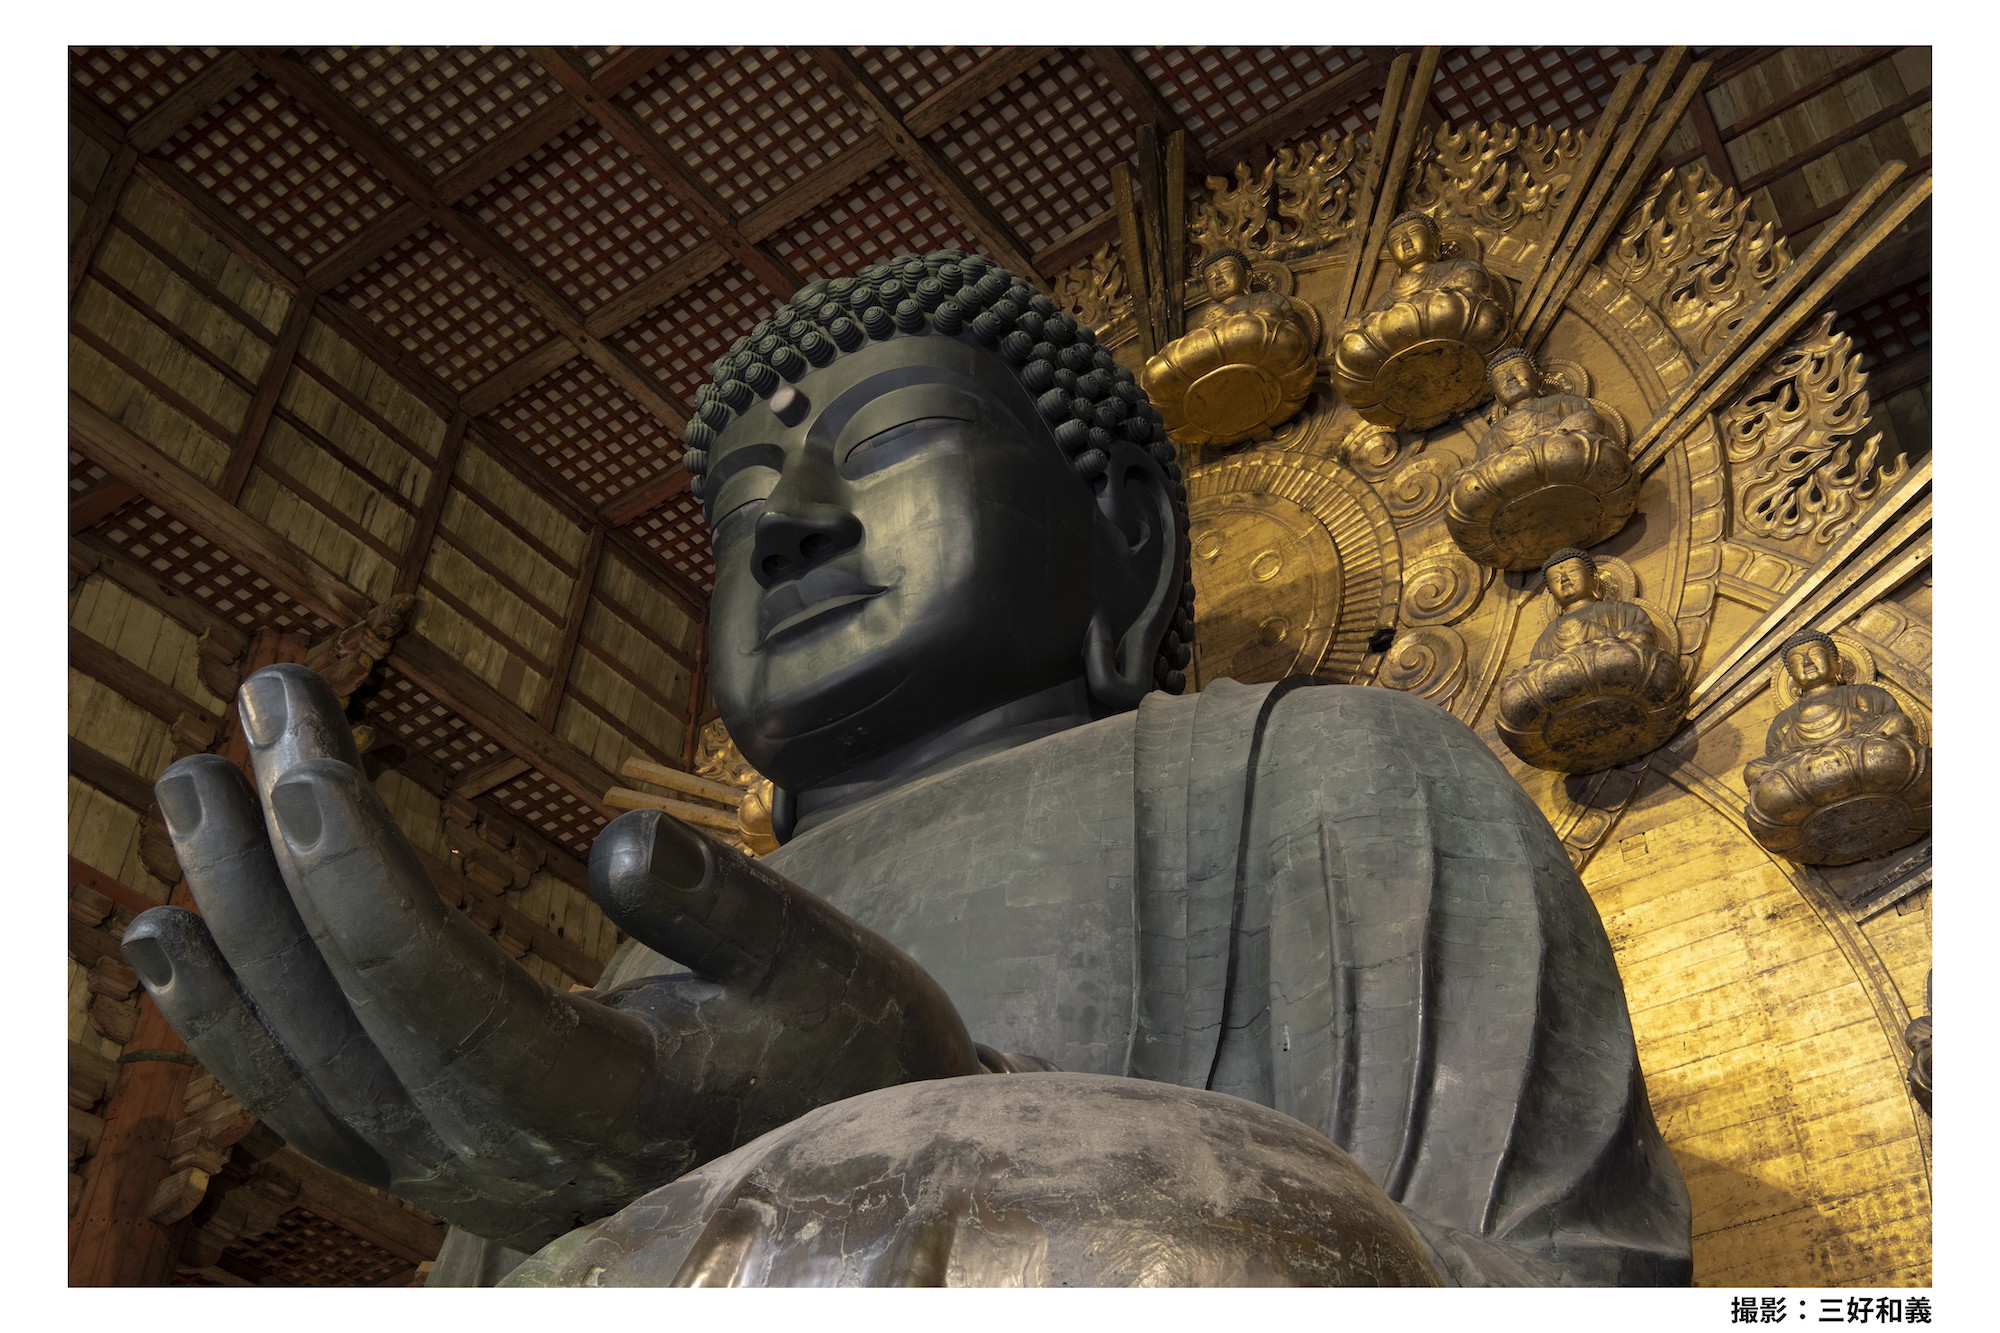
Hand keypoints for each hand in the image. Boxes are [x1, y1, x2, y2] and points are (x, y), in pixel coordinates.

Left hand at [123, 664, 982, 1251]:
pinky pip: (301, 1096)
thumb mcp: (829, 970)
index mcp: (597, 1108)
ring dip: (230, 924)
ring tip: (188, 791)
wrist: (844, 1174)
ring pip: (296, 1061)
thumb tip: (617, 838)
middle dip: (274, 856)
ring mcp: (455, 1172)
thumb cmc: (846, 1057)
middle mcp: (498, 1158)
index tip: (296, 754)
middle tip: (253, 712)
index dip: (352, 872)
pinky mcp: (440, 1158)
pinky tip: (172, 934)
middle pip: (340, 1009)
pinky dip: (225, 1016)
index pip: (432, 985)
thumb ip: (725, 909)